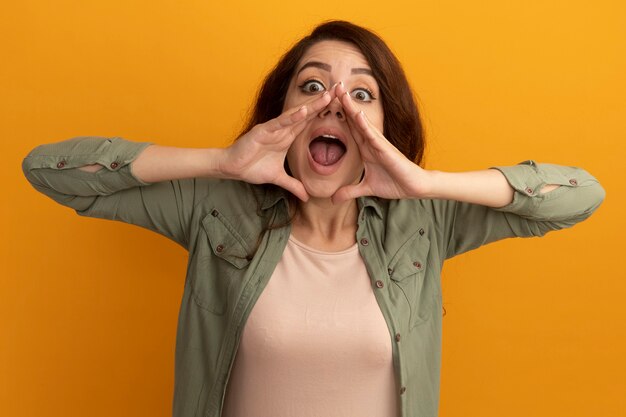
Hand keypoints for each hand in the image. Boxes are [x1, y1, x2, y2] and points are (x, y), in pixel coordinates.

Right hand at [221, 90, 333, 200]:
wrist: (231, 168)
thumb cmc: (251, 168)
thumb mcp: (278, 178)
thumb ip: (293, 185)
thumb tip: (306, 197)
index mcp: (287, 137)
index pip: (309, 122)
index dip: (323, 112)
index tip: (339, 104)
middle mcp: (282, 129)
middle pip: (306, 114)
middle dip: (322, 102)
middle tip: (340, 90)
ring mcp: (273, 129)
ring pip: (295, 115)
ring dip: (311, 106)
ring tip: (327, 96)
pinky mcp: (262, 131)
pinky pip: (279, 123)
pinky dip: (291, 117)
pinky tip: (304, 111)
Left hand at [331, 82, 429, 202]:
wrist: (413, 188)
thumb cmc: (394, 183)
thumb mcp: (366, 189)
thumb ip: (350, 191)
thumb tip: (333, 199)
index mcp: (364, 148)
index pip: (349, 128)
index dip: (339, 114)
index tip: (327, 102)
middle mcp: (370, 142)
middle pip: (353, 119)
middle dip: (343, 102)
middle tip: (333, 85)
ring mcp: (378, 143)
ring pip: (361, 122)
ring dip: (351, 107)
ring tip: (341, 92)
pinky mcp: (385, 149)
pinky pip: (373, 135)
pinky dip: (364, 125)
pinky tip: (356, 114)